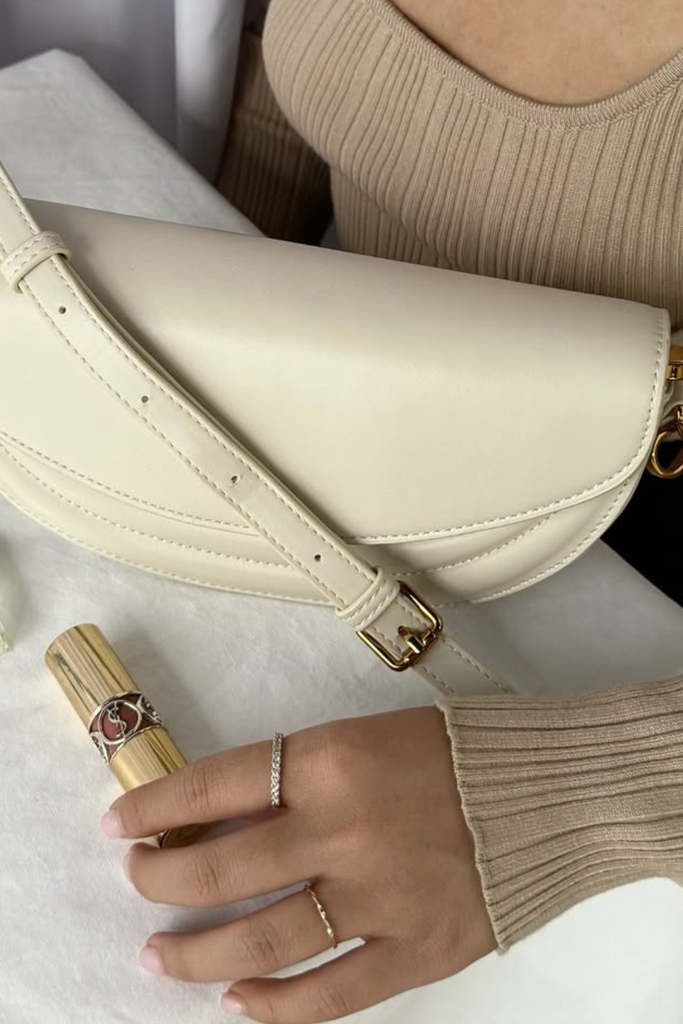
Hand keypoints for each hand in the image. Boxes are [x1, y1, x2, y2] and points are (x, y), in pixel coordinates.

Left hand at [104, 707, 495, 1021]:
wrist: (550, 790)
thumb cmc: (455, 752)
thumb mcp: (363, 738)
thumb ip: (295, 778)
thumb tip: (219, 813)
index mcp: (332, 761)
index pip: (214, 784)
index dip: (155, 805)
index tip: (122, 822)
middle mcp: (347, 830)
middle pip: (223, 868)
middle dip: (162, 879)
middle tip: (138, 883)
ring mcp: (382, 899)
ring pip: (264, 940)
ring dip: (199, 953)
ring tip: (160, 955)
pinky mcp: (418, 951)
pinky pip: (331, 994)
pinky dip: (277, 1005)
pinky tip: (239, 1000)